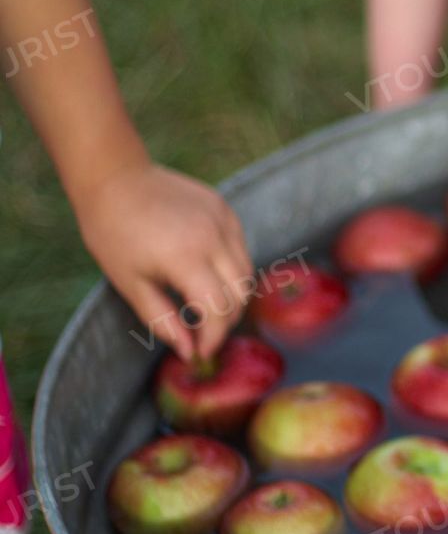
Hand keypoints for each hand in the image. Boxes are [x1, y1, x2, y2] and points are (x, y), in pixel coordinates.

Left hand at [72, 161, 253, 361]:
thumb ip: (163, 320)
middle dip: (226, 322)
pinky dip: (231, 269)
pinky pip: (240, 248)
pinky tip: (207, 274)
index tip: (200, 353)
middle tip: (205, 335)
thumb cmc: (113, 234)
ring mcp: (225, 220)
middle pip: (240, 294)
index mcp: (186, 259)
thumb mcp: (131, 285)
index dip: (213, 338)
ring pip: (247, 271)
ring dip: (233, 296)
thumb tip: (188, 351)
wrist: (117, 179)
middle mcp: (215, 238)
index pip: (218, 310)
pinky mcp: (226, 210)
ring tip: (207, 307)